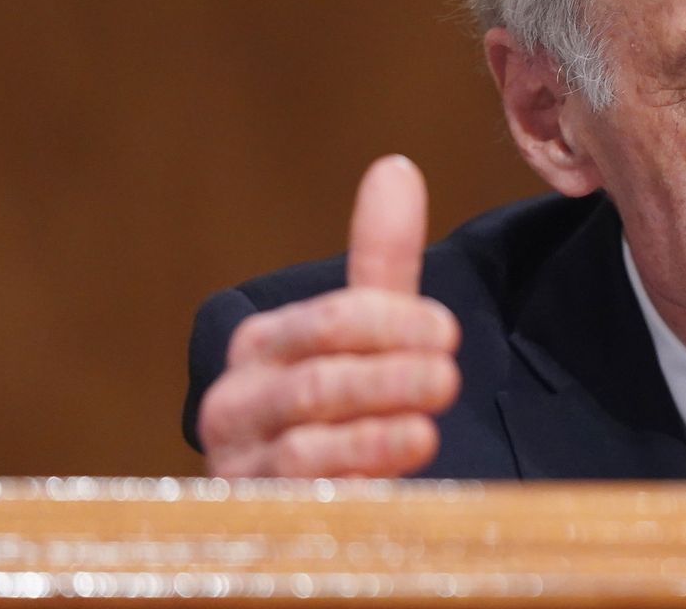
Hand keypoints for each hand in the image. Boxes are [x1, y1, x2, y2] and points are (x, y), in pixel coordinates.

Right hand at [196, 155, 461, 476]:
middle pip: (315, 385)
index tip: (448, 332)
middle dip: (387, 379)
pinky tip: (396, 482)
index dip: (392, 323)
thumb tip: (395, 166)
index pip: (330, 322)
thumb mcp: (367, 329)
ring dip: (372, 438)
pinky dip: (349, 490)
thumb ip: (380, 260)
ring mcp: (242, 467)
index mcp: (261, 345)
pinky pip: (301, 503)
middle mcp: (237, 404)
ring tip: (426, 430)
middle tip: (448, 377)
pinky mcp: (259, 519)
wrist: (307, 489)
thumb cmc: (340, 398)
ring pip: (302, 447)